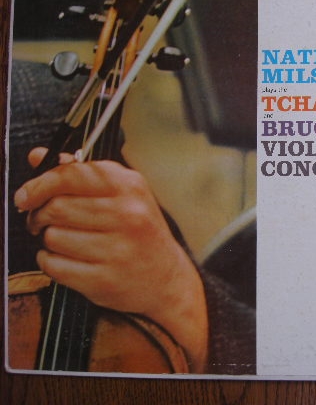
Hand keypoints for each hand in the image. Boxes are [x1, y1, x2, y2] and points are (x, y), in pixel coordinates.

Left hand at [14, 148, 207, 371]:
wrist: (166, 279)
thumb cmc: (140, 232)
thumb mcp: (122, 194)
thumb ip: (80, 173)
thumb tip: (39, 157)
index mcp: (130, 187)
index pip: (72, 175)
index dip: (40, 184)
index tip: (26, 195)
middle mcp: (128, 215)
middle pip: (56, 207)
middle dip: (40, 215)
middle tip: (43, 221)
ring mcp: (117, 249)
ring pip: (53, 237)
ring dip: (49, 240)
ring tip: (67, 242)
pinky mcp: (104, 280)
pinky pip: (54, 265)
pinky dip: (51, 262)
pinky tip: (69, 259)